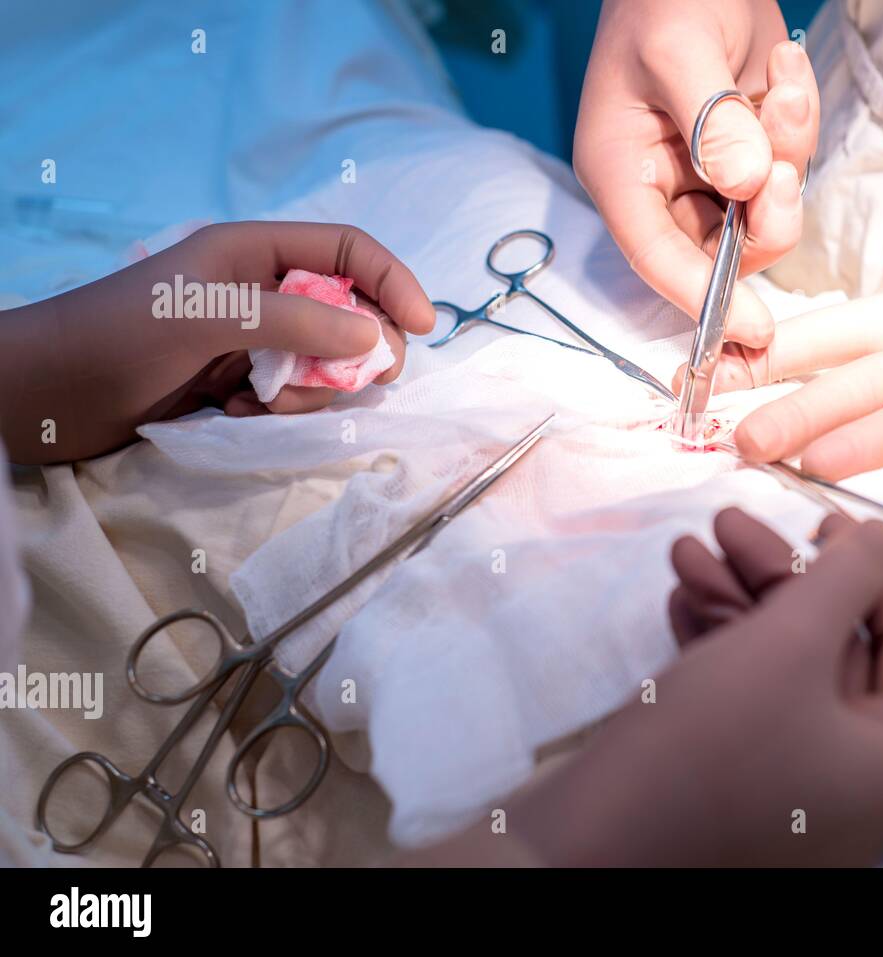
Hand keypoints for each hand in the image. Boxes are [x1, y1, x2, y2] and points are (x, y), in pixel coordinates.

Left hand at [0, 221, 436, 463]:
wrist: (49, 393)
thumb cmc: (121, 335)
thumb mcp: (211, 316)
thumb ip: (296, 320)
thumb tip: (374, 337)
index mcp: (257, 251)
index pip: (350, 251)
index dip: (394, 281)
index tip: (424, 326)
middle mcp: (262, 291)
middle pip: (351, 313)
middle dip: (357, 352)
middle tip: (348, 385)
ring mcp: (251, 340)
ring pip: (325, 364)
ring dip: (311, 392)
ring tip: (264, 405)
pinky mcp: (236, 383)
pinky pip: (291, 397)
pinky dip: (278, 413)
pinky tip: (236, 416)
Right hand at [505, 508, 882, 865]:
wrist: (589, 845)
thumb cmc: (707, 743)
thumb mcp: (788, 643)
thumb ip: (846, 578)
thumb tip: (881, 536)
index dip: (872, 574)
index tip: (822, 522)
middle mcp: (853, 779)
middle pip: (835, 648)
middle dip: (778, 577)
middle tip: (728, 521)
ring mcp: (791, 785)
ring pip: (780, 666)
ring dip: (735, 599)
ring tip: (683, 549)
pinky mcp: (732, 782)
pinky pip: (743, 699)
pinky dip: (715, 643)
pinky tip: (678, 597)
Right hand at [574, 0, 818, 348]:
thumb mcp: (679, 51)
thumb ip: (713, 121)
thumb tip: (748, 185)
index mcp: (622, 174)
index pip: (657, 257)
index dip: (703, 298)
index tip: (754, 328)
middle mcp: (663, 187)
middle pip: (721, 250)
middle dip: (764, 214)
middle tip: (781, 164)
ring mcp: (710, 173)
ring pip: (765, 213)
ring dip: (789, 152)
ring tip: (781, 83)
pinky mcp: (750, 153)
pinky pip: (790, 169)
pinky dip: (799, 125)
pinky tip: (782, 68)